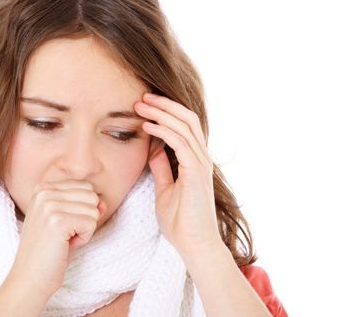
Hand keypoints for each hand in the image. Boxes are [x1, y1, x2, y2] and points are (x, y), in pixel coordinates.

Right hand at [11, 180, 106, 296]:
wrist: (30, 277)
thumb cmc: (50, 251)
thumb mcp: (68, 222)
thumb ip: (85, 207)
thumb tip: (104, 202)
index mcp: (43, 188)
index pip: (85, 186)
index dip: (82, 210)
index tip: (63, 225)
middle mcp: (44, 192)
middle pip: (91, 196)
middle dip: (86, 218)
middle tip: (65, 234)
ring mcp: (49, 205)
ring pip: (93, 210)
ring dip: (85, 229)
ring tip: (64, 240)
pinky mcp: (57, 221)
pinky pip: (91, 223)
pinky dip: (84, 238)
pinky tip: (66, 245)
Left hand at [134, 92, 220, 256]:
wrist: (193, 245)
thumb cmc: (181, 221)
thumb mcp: (165, 188)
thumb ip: (162, 167)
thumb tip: (154, 149)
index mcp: (194, 160)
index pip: (184, 126)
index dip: (166, 112)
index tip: (144, 105)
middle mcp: (201, 157)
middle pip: (187, 118)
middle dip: (164, 105)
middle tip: (142, 97)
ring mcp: (201, 163)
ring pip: (184, 125)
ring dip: (162, 112)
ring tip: (141, 105)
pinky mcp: (196, 172)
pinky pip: (180, 143)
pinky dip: (163, 131)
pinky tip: (147, 126)